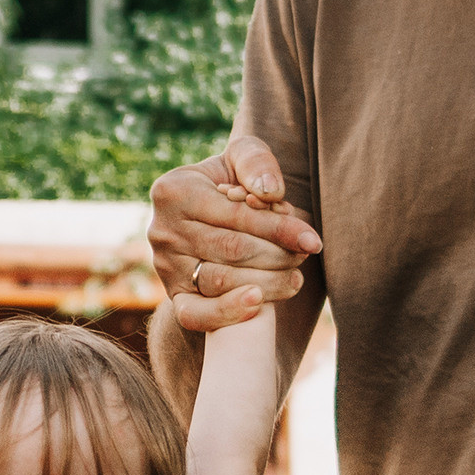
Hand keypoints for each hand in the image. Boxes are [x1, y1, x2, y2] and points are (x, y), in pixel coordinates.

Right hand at [149, 134, 322, 333]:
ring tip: (294, 278)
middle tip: (303, 256)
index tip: (311, 240)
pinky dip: (228, 313)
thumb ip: (255, 163)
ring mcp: (165, 266)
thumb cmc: (227, 184)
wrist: (200, 218)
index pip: (236, 215)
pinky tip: (259, 303)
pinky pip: (195, 315)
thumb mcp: (239, 159)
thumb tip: (269, 192)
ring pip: (221, 282)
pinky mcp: (173, 296)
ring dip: (266, 283)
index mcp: (174, 191)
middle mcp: (162, 230)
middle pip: (232, 250)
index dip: (279, 229)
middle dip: (277, 256)